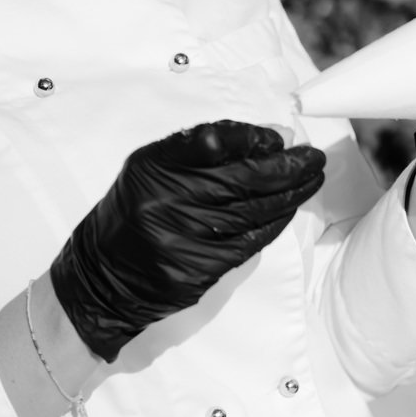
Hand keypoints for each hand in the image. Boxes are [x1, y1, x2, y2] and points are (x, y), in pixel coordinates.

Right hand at [50, 120, 325, 360]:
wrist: (101, 278)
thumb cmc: (133, 216)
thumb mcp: (152, 171)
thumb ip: (205, 153)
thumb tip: (270, 139)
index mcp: (152, 168)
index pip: (212, 142)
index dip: (253, 139)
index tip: (280, 138)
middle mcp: (165, 200)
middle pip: (241, 178)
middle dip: (286, 167)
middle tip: (314, 158)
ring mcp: (181, 238)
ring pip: (251, 211)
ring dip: (290, 194)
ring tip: (312, 179)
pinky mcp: (195, 270)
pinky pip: (248, 243)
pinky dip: (273, 224)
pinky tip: (288, 210)